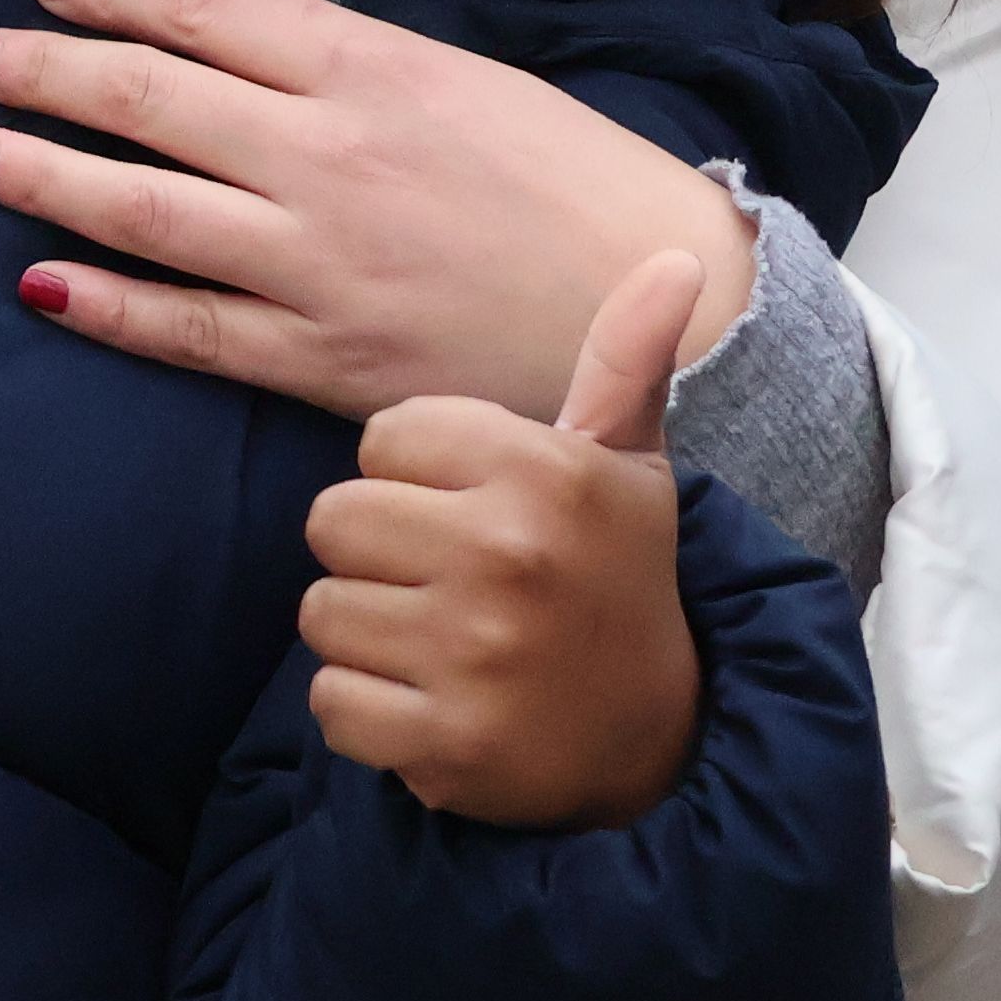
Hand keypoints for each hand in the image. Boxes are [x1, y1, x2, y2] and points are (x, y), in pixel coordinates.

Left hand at [0, 0, 756, 421]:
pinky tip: (40, 280)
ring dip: (41, 174)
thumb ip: (351, 64)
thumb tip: (233, 45)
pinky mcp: (322, 357)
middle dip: (43, 71)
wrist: (668, 313)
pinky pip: (185, 327)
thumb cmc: (574, 186)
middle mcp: (328, 154)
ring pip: (142, 207)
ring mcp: (317, 261)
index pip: (205, 9)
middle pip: (148, 96)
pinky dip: (104, 302)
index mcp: (372, 67)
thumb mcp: (468, 80)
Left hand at [298, 253, 715, 829]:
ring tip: (441, 641)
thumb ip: (623, 358)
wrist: (659, 739)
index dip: (413, 477)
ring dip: (367, 635)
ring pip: (322, 613)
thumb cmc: (615, 578)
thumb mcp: (626, 466)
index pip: (382, 439)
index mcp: (544, 471)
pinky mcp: (445, 744)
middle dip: (376, 553)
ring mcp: (474, 653)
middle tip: (445, 582)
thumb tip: (678, 257)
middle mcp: (507, 553)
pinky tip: (431, 704)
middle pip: (334, 521)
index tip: (471, 510)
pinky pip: (330, 703)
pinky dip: (366, 713)